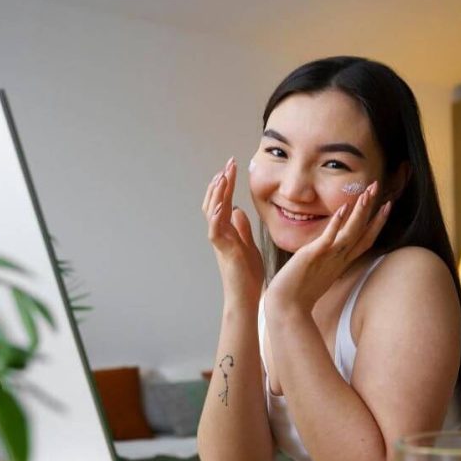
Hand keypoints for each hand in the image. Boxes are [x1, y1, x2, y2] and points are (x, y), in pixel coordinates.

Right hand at [202, 157, 264, 305]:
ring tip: (222, 177)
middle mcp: (220, 233)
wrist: (245, 297)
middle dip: (221, 181)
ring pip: (212, 212)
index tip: (232, 166)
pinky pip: (215, 232)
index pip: (224, 201)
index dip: (226, 183)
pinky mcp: (224, 251)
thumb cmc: (247, 275)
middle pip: (215, 202)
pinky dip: (216, 218)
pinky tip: (220, 205)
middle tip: (228, 163)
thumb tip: (238, 211)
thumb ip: (242, 229)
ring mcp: (220, 242)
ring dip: (217, 194)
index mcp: (227, 230)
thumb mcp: (247, 245)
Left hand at [265, 181, 390, 313]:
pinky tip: (343, 208)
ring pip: (350, 233)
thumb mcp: (318, 272)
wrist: (286, 308)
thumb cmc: (299, 293)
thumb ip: (326, 260)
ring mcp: (328, 257)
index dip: (376, 223)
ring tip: (367, 193)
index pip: (364, 240)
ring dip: (360, 212)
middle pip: (362, 233)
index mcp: (341, 262)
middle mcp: (338, 259)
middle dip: (372, 210)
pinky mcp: (313, 256)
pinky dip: (337, 223)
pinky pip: (329, 238)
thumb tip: (327, 251)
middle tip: (378, 188)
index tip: (386, 206)